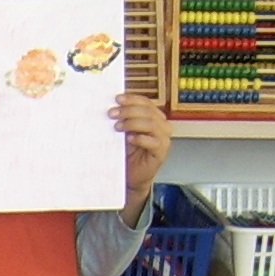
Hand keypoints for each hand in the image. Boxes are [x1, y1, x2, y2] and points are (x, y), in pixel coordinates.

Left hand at [111, 92, 170, 216]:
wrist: (131, 176)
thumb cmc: (127, 153)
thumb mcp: (123, 132)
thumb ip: (122, 119)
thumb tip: (111, 106)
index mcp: (153, 117)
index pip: (145, 102)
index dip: (132, 99)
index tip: (117, 99)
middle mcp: (161, 126)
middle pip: (148, 111)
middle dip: (128, 110)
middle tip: (112, 113)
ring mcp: (163, 139)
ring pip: (151, 124)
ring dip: (132, 123)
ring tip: (118, 127)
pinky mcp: (161, 153)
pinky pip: (153, 142)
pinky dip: (140, 138)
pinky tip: (129, 139)